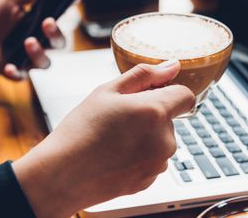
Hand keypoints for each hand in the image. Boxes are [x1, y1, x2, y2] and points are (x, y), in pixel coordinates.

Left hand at [0, 0, 65, 79]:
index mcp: (42, 24)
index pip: (62, 15)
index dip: (72, 4)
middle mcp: (41, 42)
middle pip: (60, 43)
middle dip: (56, 33)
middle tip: (47, 22)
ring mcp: (29, 58)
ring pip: (45, 62)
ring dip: (38, 53)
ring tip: (28, 42)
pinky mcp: (16, 70)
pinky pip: (21, 76)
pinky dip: (16, 72)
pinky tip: (10, 66)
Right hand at [12, 60, 194, 217]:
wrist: (62, 175)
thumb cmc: (80, 130)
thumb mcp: (107, 91)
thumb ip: (144, 75)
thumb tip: (172, 66)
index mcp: (155, 112)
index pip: (186, 95)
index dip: (169, 91)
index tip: (150, 94)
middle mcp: (164, 140)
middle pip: (169, 117)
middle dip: (150, 114)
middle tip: (118, 117)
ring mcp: (158, 163)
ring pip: (160, 139)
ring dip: (144, 135)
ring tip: (112, 138)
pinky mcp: (150, 180)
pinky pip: (152, 159)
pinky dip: (138, 154)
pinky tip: (114, 155)